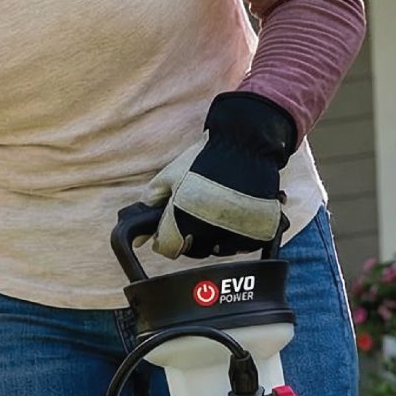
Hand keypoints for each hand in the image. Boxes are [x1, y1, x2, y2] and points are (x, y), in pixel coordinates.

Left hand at [144, 92, 296, 258]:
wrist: (243, 145)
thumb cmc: (202, 158)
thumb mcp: (168, 177)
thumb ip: (150, 205)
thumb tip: (138, 237)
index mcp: (182, 219)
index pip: (167, 247)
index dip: (166, 238)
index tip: (170, 229)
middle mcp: (208, 231)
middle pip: (193, 250)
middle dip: (190, 237)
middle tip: (196, 215)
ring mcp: (235, 232)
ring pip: (220, 250)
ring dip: (215, 237)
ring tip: (217, 213)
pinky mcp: (257, 230)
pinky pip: (244, 245)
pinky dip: (239, 236)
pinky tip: (235, 216)